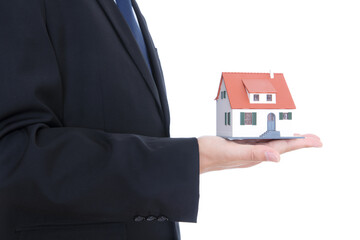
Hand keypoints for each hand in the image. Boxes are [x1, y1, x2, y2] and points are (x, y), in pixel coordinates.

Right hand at [197, 134, 321, 173]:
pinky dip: (266, 131)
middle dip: (298, 140)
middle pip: (281, 144)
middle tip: (313, 138)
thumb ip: (254, 154)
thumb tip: (278, 157)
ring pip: (270, 140)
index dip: (300, 143)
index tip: (317, 141)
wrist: (194, 156)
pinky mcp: (238, 142)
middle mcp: (253, 152)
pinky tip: (267, 129)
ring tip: (295, 133)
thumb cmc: (210, 154)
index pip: (283, 147)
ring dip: (284, 136)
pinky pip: (257, 136)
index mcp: (255, 155)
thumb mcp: (232, 152)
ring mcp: (246, 147)